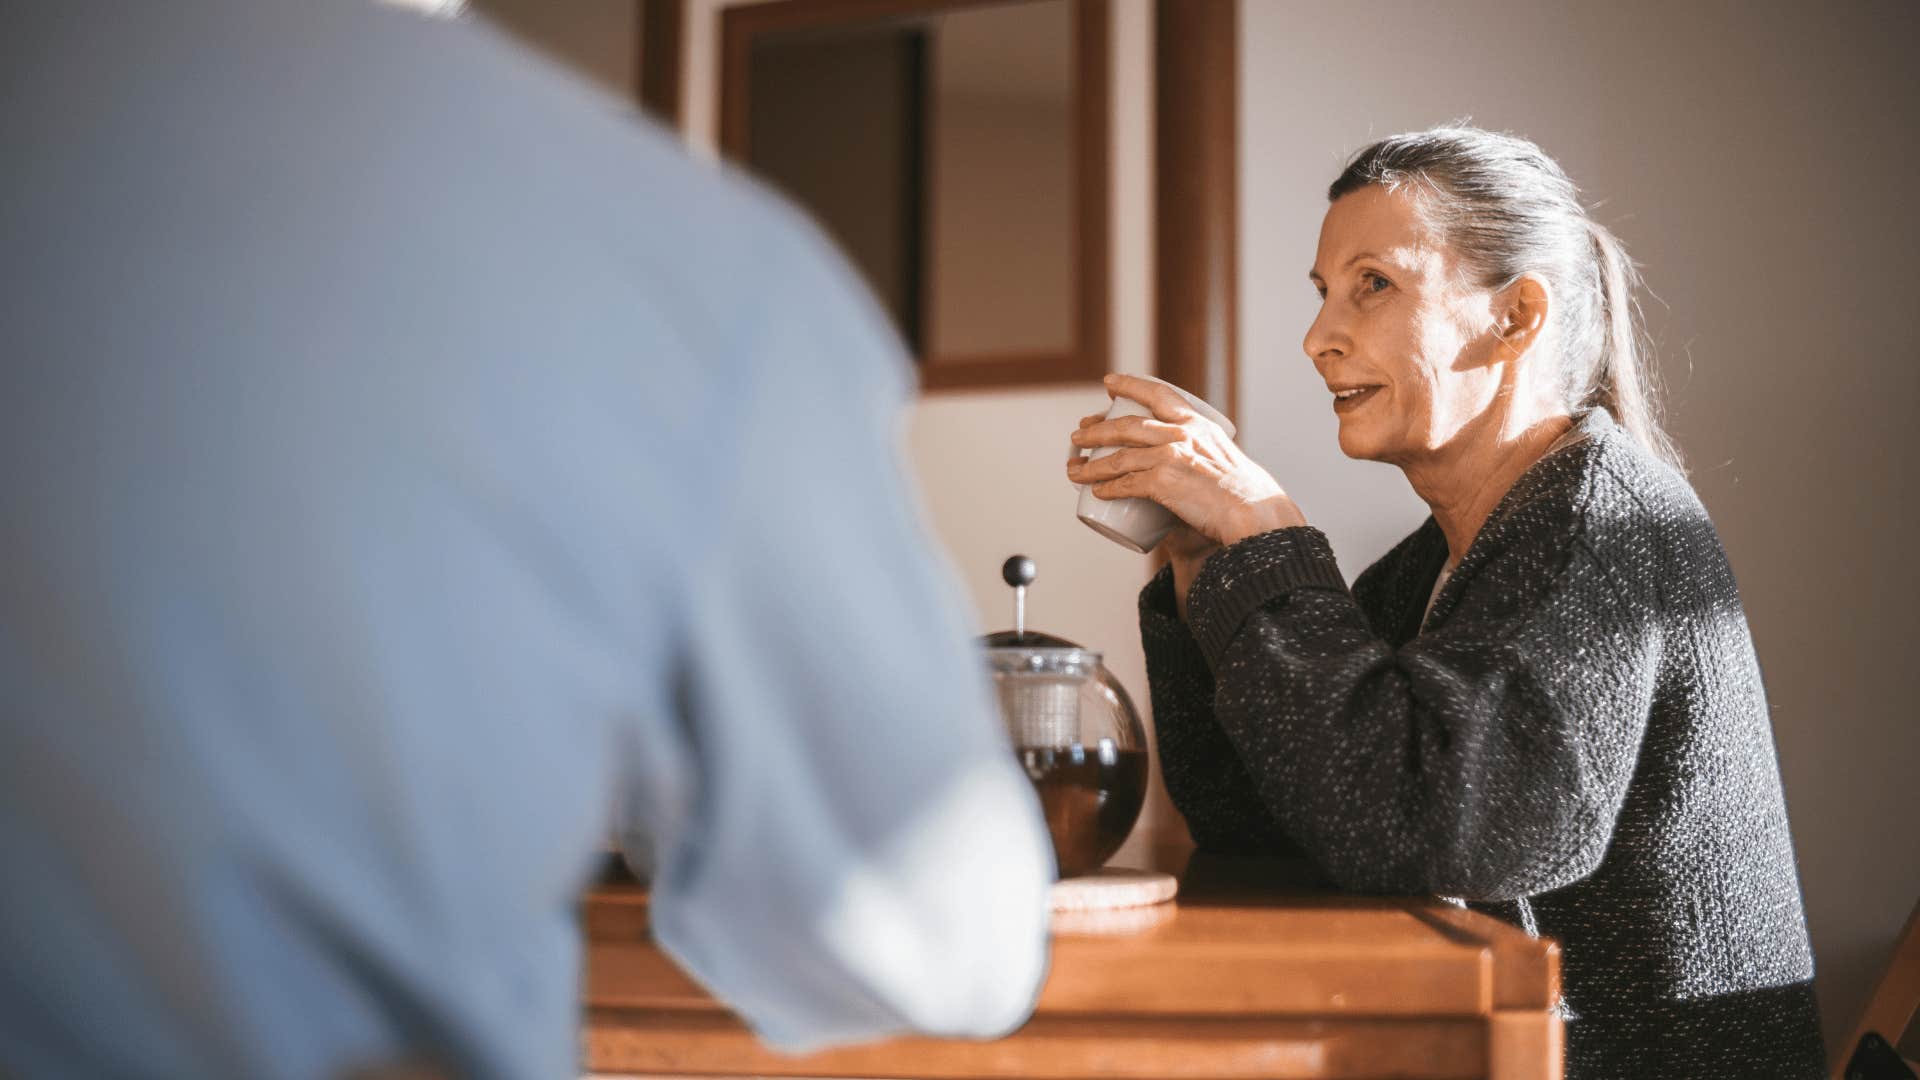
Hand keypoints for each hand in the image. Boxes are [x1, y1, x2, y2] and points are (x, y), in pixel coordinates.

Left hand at [1064, 374, 1306, 547]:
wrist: (1255, 512)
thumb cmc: (1245, 493)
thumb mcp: (1224, 458)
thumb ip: (1202, 455)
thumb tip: (1184, 466)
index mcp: (1197, 423)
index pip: (1158, 393)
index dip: (1130, 385)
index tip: (1109, 383)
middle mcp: (1181, 433)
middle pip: (1126, 426)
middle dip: (1096, 430)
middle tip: (1078, 435)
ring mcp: (1171, 456)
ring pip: (1118, 457)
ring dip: (1090, 465)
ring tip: (1073, 470)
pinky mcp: (1163, 482)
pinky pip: (1125, 483)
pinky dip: (1107, 488)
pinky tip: (1096, 492)